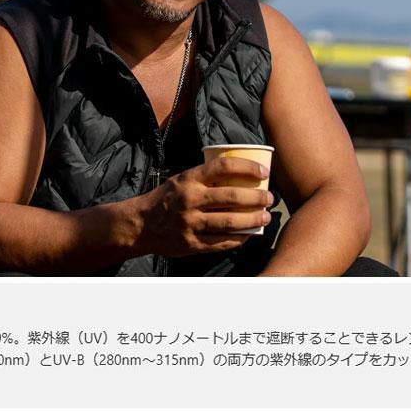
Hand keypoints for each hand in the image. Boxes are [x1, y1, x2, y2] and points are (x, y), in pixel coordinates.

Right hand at [138, 157, 272, 256]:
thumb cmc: (166, 198)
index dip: (247, 168)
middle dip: (256, 198)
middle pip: (232, 197)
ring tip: (265, 217)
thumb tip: (239, 173)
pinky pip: (222, 242)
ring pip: (230, 222)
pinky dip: (239, 238)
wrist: (140, 224)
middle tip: (270, 198)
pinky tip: (250, 234)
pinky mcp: (192, 243)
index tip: (263, 172)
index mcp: (189, 179)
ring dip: (253, 220)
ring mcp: (191, 223)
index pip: (223, 167)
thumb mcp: (181, 179)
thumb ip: (205, 177)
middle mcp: (190, 199)